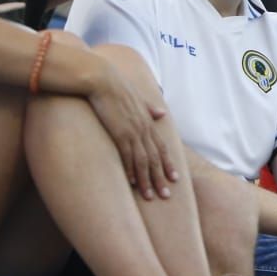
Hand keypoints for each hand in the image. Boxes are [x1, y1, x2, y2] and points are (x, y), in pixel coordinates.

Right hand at [86, 61, 176, 200]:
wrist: (101, 78)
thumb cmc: (116, 85)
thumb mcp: (137, 97)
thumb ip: (149, 107)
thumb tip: (161, 114)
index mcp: (147, 120)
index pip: (161, 146)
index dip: (168, 163)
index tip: (174, 178)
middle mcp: (143, 128)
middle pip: (155, 158)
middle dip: (161, 178)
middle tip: (167, 196)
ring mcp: (132, 131)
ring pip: (143, 161)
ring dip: (147, 180)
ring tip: (151, 196)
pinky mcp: (119, 132)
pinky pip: (127, 156)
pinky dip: (131, 170)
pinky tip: (133, 183)